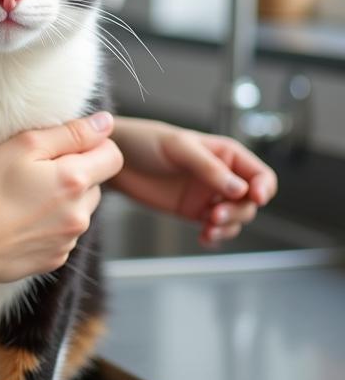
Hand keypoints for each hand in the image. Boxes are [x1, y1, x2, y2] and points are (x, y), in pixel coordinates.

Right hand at [0, 111, 123, 284]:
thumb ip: (70, 133)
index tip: (61, 145)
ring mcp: (68, 241)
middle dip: (74, 172)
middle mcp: (80, 214)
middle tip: (34, 170)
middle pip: (95, 183)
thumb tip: (105, 122)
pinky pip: (64, 233)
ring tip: (24, 196)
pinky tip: (20, 219)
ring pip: (79, 209)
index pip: (112, 156)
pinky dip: (50, 223)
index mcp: (75, 181)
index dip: (91, 144)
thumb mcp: (22, 146)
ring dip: (63, 199)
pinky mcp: (55, 259)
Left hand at [109, 116, 277, 243]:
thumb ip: (208, 167)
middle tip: (215, 215)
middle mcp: (221, 175)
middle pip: (250, 201)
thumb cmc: (145, 142)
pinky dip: (215, 236)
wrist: (115, 158)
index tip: (255, 197)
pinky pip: (215, 228)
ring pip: (235, 217)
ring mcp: (208, 195)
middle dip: (238, 211)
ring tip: (207, 228)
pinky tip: (204, 237)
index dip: (264, 187)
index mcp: (224, 153)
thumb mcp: (177, 148)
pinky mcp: (193, 211)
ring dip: (228, 227)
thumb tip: (241, 190)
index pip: (259, 173)